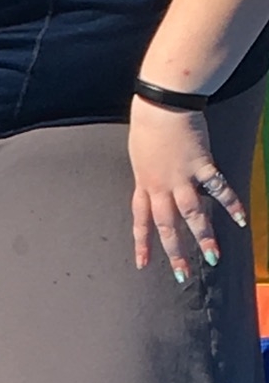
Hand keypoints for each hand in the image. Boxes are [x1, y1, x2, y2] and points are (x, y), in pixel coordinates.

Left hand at [129, 96, 247, 280]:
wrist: (161, 106)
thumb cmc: (148, 126)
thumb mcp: (141, 157)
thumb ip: (150, 175)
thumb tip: (158, 186)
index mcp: (144, 185)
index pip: (141, 221)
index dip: (142, 244)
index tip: (142, 265)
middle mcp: (161, 187)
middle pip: (168, 226)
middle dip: (175, 253)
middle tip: (182, 276)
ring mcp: (182, 178)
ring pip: (193, 215)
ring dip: (204, 238)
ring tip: (213, 258)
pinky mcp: (202, 165)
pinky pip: (219, 189)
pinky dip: (231, 204)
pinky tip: (241, 220)